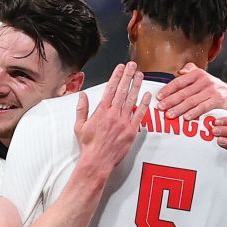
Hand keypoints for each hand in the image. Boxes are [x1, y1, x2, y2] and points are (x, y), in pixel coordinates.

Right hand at [74, 60, 144, 176]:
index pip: (110, 89)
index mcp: (101, 111)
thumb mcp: (79, 126)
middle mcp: (113, 114)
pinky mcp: (131, 131)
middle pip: (122, 91)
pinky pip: (140, 115)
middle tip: (132, 65)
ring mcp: (124, 122)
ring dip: (136, 86)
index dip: (116, 76)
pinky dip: (144, 104)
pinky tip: (147, 95)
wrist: (97, 161)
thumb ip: (82, 109)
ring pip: (132, 100)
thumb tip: (82, 95)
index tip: (120, 67)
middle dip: (128, 76)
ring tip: (140, 75)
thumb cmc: (88, 145)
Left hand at [158, 61, 226, 120]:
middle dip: (170, 101)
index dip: (168, 89)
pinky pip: (203, 107)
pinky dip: (194, 113)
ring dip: (179, 109)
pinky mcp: (218, 99)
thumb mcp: (202, 77)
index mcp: (197, 74)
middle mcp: (204, 80)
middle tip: (160, 108)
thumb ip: (191, 71)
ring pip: (191, 101)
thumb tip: (180, 71)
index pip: (179, 82)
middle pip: (184, 92)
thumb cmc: (212, 88)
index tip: (158, 97)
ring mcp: (211, 90)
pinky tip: (186, 118)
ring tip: (169, 115)